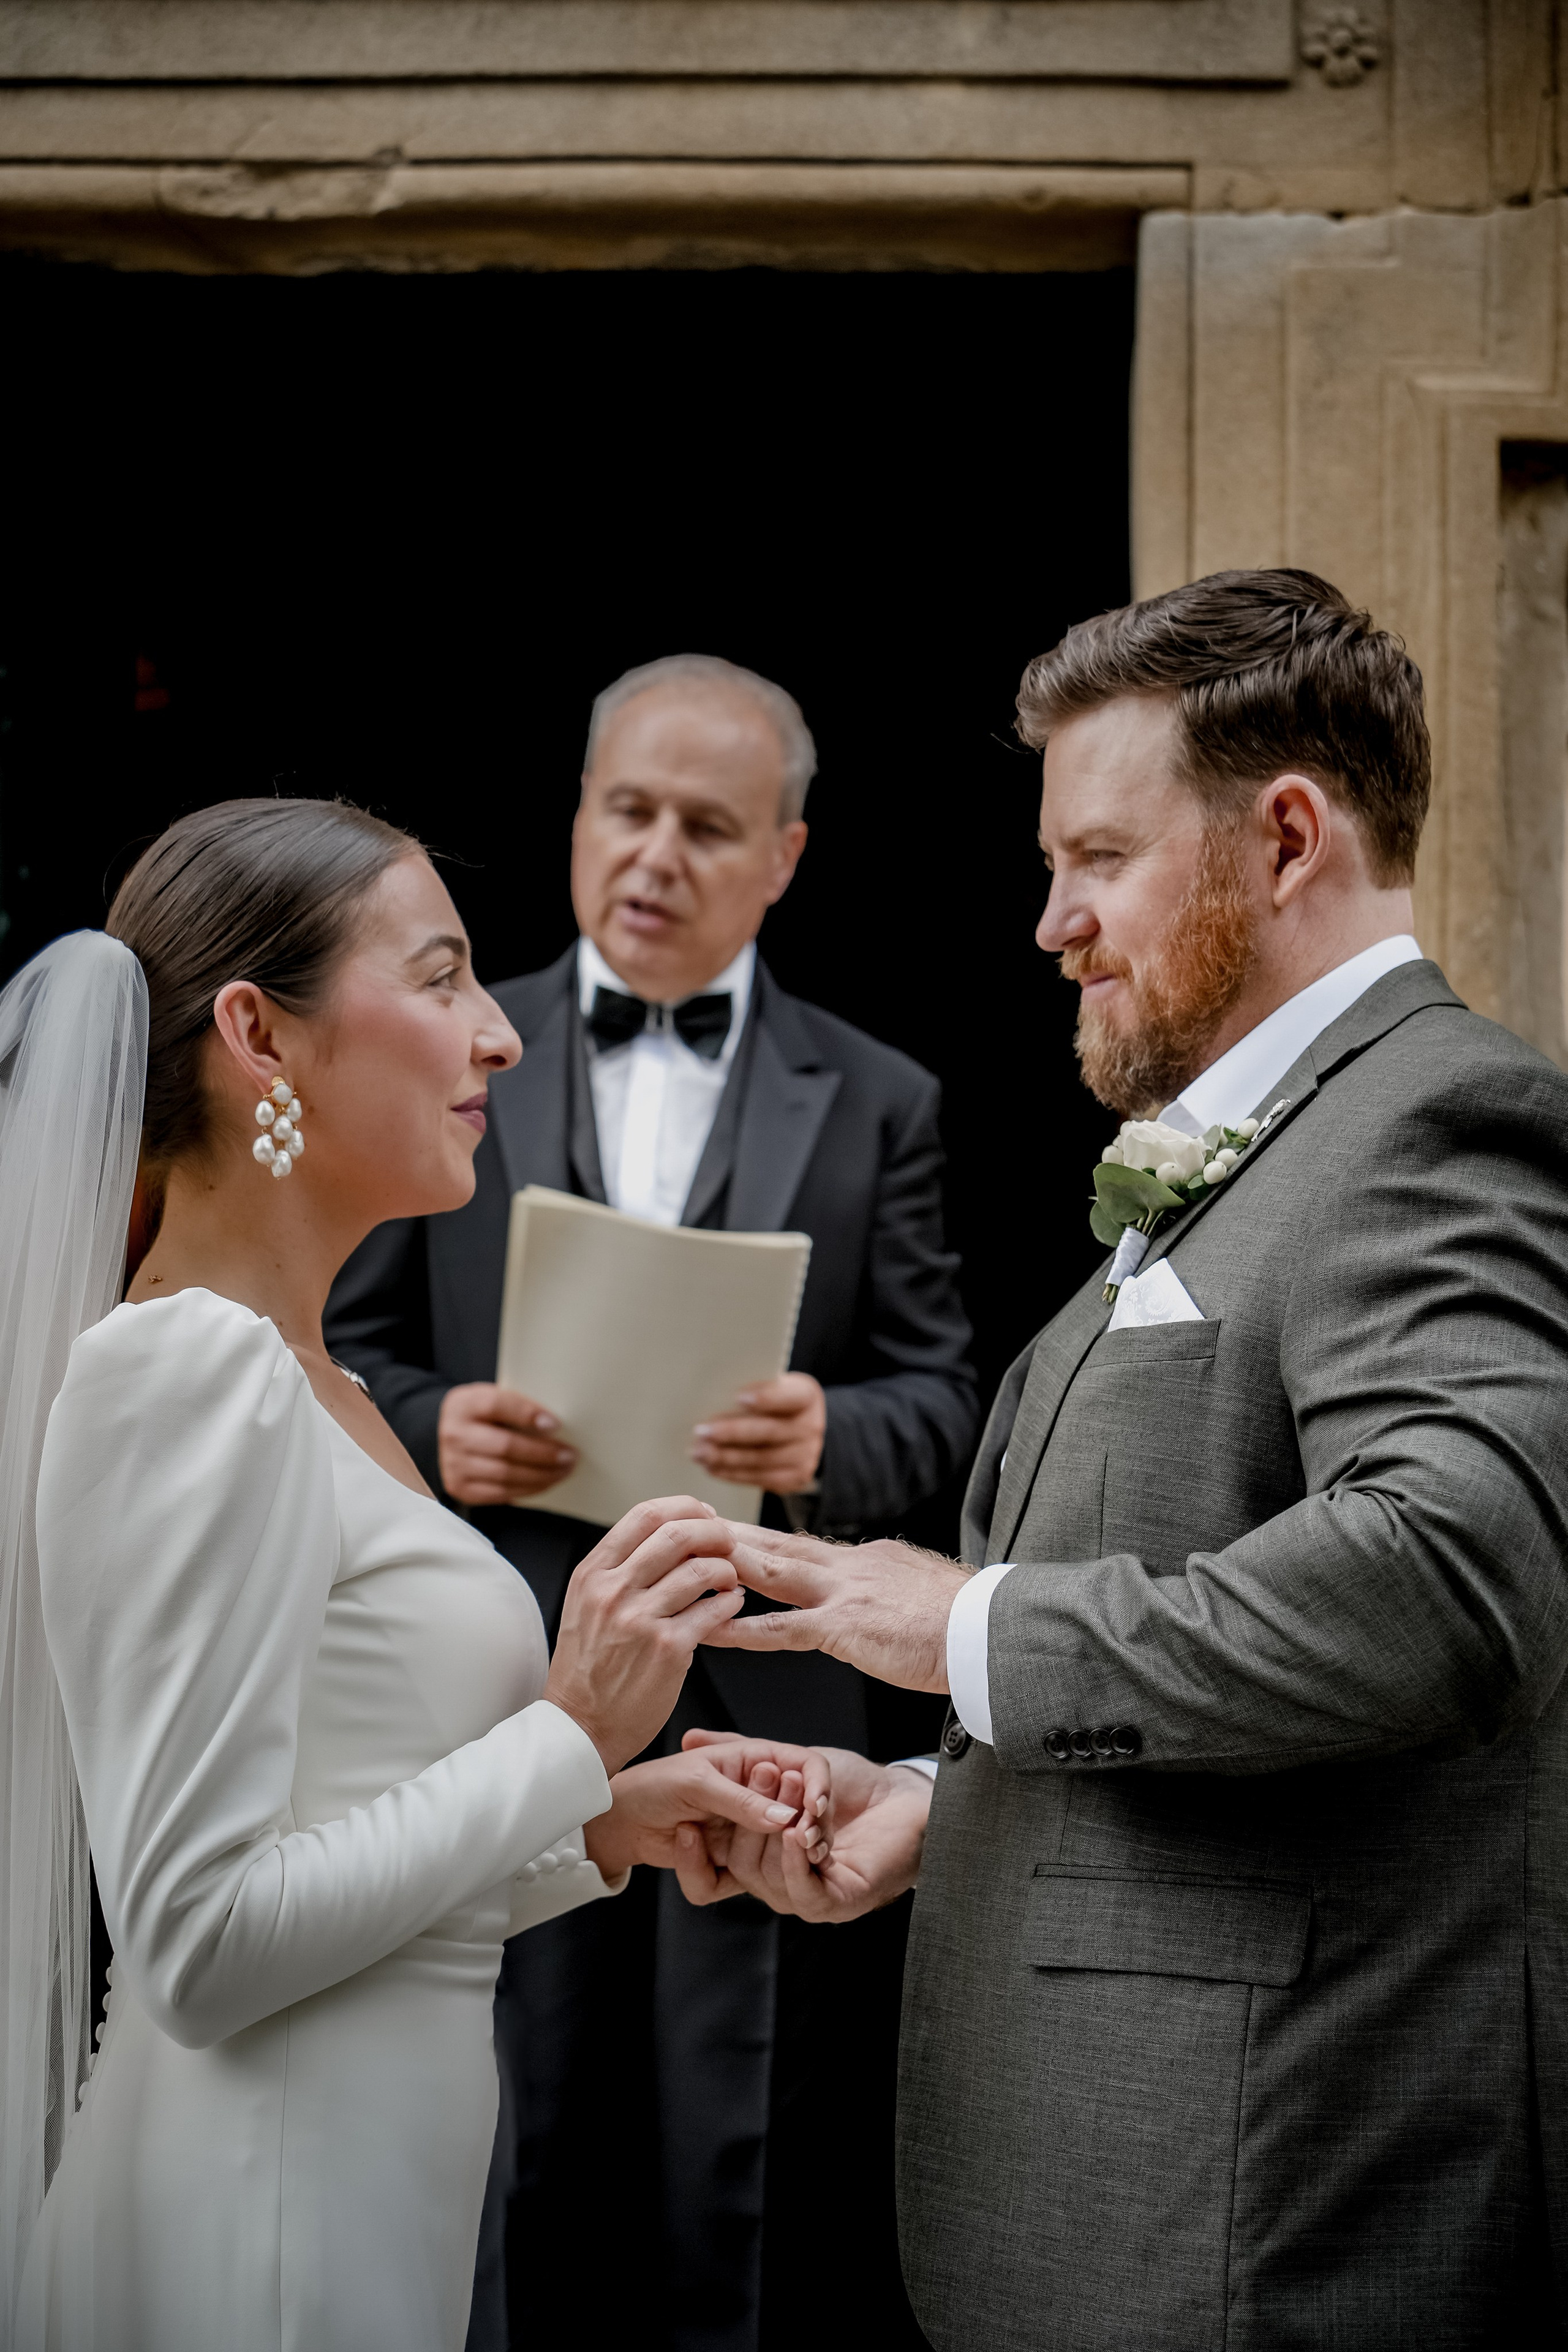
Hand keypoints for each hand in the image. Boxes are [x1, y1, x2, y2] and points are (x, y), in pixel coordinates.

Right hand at [438, 1382, 575, 1504]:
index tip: (556, 1424)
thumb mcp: (490, 1399)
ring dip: (541, 1474)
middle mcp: (454, 1434)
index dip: (528, 1414)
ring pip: (506, 1474)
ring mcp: (454, 1464)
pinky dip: (529, 1488)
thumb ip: (516, 1406)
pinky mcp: (461, 1487)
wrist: (445, 1440)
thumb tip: (555, 1424)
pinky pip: (501, 1492)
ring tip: (563, 1470)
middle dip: (543, 1453)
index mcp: (464, 1404)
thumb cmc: (480, 1417)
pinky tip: (546, 1481)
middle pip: (505, 1445)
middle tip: (569, 1455)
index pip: (498, 1405)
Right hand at [543, 1497, 742, 1773]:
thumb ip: (618, 1571)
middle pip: (677, 1533)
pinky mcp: (668, 1649)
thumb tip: (668, 1537)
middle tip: (729, 1542)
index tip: (703, 1515)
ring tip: (730, 1581)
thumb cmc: (587, 1669)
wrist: (579, 1728)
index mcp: (592, 1573)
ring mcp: (640, 1619)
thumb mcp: (585, 1606)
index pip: (644, 1515)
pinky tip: (730, 1605)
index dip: (684, 1508)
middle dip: (714, 1531)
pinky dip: (730, 1602)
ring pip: (702, 1569)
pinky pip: (714, 1610)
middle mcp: (613, 1590)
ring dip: (727, 1570)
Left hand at [583, 1738, 831, 1879]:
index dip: (817, 1789)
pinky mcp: (727, 1866)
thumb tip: (787, 1817)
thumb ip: (743, 1800)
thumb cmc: (656, 1784)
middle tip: (751, 1842)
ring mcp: (744, 1836)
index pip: (807, 1769)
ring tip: (689, 1835)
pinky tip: (680, 1843)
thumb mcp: (698, 1783)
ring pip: (769, 1864)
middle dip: (781, 1838)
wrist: (620, 1818)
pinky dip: (701, 1873)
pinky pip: (729, 1884)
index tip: (815, 1811)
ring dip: (733, 1861)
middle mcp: (757, 1801)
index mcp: (756, 1763)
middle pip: (798, 1822)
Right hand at [673, 1734, 929, 1920]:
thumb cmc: (852, 1781)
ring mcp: (808, 1896)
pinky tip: (798, 1835)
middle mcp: (781, 1881)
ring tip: (794, 1790)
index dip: (704, 1837)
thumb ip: (740, 1752)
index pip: (719, 1856)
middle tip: (767, 1773)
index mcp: (763, 1854)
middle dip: (751, 1819)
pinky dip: (796, 1865)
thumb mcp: (789, 1760)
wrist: (906, 1796)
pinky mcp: (838, 1903)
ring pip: (770, 1880)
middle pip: (742, 1867)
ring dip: (779, 1832)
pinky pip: (804, 1895)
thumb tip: (690, 1740)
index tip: (697, 1806)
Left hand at [690, 1372, 825, 1494]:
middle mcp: (811, 1426)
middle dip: (732, 1432)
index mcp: (806, 1396)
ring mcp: (806, 1455)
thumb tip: (711, 1400)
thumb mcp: (774, 1388)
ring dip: (725, 1457)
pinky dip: (731, 1473)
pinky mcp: (795, 1478)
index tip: (739, 1397)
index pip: (788, 1396)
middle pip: (768, 1431)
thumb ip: (754, 1391)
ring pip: (760, 1459)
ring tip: (698, 1452)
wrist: (802, 1431)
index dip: (766, 1397)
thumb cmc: (775, 1403)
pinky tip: (711, 1466)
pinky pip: (759, 1478)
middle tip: (702, 1432)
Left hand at [703, 1523, 967, 1691]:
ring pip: (773, 1571)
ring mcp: (846, 1593)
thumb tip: (887, 1597)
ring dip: (727, 1565)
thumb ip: (895, 1591)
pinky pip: (783, 1628)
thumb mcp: (923, 1594)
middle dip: (732, 1536)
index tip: (733, 1533)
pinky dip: (744, 1630)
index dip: (765, 1540)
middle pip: (779, 1545)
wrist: (992, 1630)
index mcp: (870, 1559)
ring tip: (687, 1561)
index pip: (806, 1548)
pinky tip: (713, 1631)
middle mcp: (852, 1566)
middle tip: (691, 1525)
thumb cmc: (969, 1624)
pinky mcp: (846, 1626)